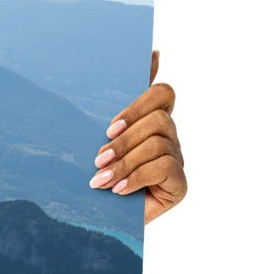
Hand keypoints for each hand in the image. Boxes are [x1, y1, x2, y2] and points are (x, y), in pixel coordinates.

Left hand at [90, 50, 186, 221]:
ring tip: (100, 180)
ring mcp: (177, 160)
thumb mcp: (97, 140)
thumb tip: (151, 52)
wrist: (95, 221)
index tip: (109, 127)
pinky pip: (165, 167)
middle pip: (159, 119)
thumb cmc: (95, 175)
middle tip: (98, 159)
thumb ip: (115, 106)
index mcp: (150, 121)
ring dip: (125, 162)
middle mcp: (169, 138)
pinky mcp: (179, 185)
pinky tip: (118, 190)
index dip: (139, 103)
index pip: (162, 94)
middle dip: (124, 140)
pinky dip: (136, 178)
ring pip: (158, 143)